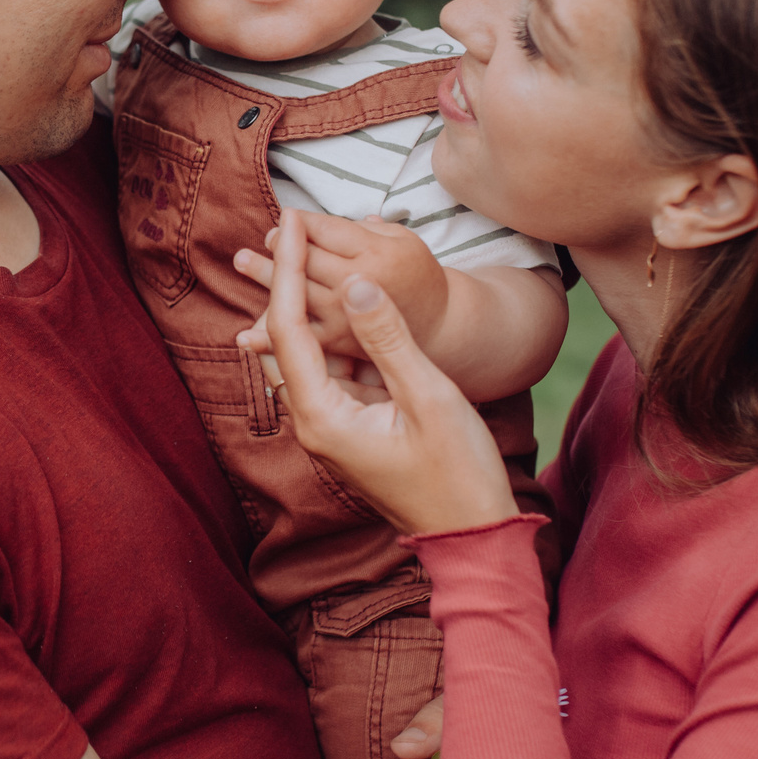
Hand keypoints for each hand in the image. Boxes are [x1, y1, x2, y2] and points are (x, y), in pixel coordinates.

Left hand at [256, 210, 518, 537]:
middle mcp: (312, 423)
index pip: (288, 328)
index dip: (289, 269)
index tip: (291, 221)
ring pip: (306, 353)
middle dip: (287, 280)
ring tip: (307, 250)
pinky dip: (333, 333)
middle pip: (285, 337)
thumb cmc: (458, 474)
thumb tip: (354, 284)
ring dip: (308, 304)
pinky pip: (330, 371)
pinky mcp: (348, 428)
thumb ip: (388, 339)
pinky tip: (340, 302)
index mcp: (321, 417)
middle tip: (290, 226)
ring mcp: (329, 428)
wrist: (471, 537)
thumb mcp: (429, 397)